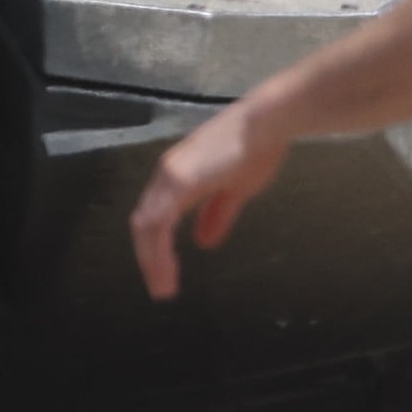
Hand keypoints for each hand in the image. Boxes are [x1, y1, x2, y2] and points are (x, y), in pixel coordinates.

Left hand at [129, 105, 286, 300]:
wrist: (267, 122)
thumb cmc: (257, 149)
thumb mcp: (235, 189)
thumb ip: (216, 215)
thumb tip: (204, 241)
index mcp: (178, 176)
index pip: (155, 217)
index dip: (155, 246)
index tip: (164, 272)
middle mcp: (166, 174)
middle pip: (144, 224)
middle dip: (149, 258)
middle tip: (160, 288)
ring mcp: (169, 176)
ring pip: (146, 227)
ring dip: (152, 261)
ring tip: (163, 288)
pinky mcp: (178, 181)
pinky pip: (158, 223)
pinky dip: (158, 251)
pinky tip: (167, 271)